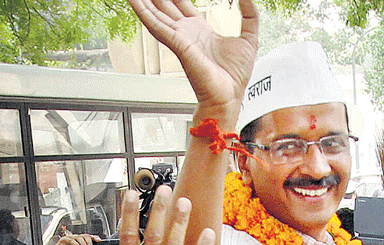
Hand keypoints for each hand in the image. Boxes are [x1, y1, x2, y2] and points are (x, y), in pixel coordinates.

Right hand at [128, 0, 257, 114]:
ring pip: (156, 13)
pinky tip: (133, 1)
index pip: (182, 5)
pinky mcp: (178, 44)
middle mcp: (187, 33)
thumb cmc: (236, 76)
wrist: (228, 95)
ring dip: (145, 2)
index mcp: (201, 30)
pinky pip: (156, 25)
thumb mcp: (249, 38)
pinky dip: (143, 12)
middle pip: (165, 6)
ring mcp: (180, 38)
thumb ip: (249, 14)